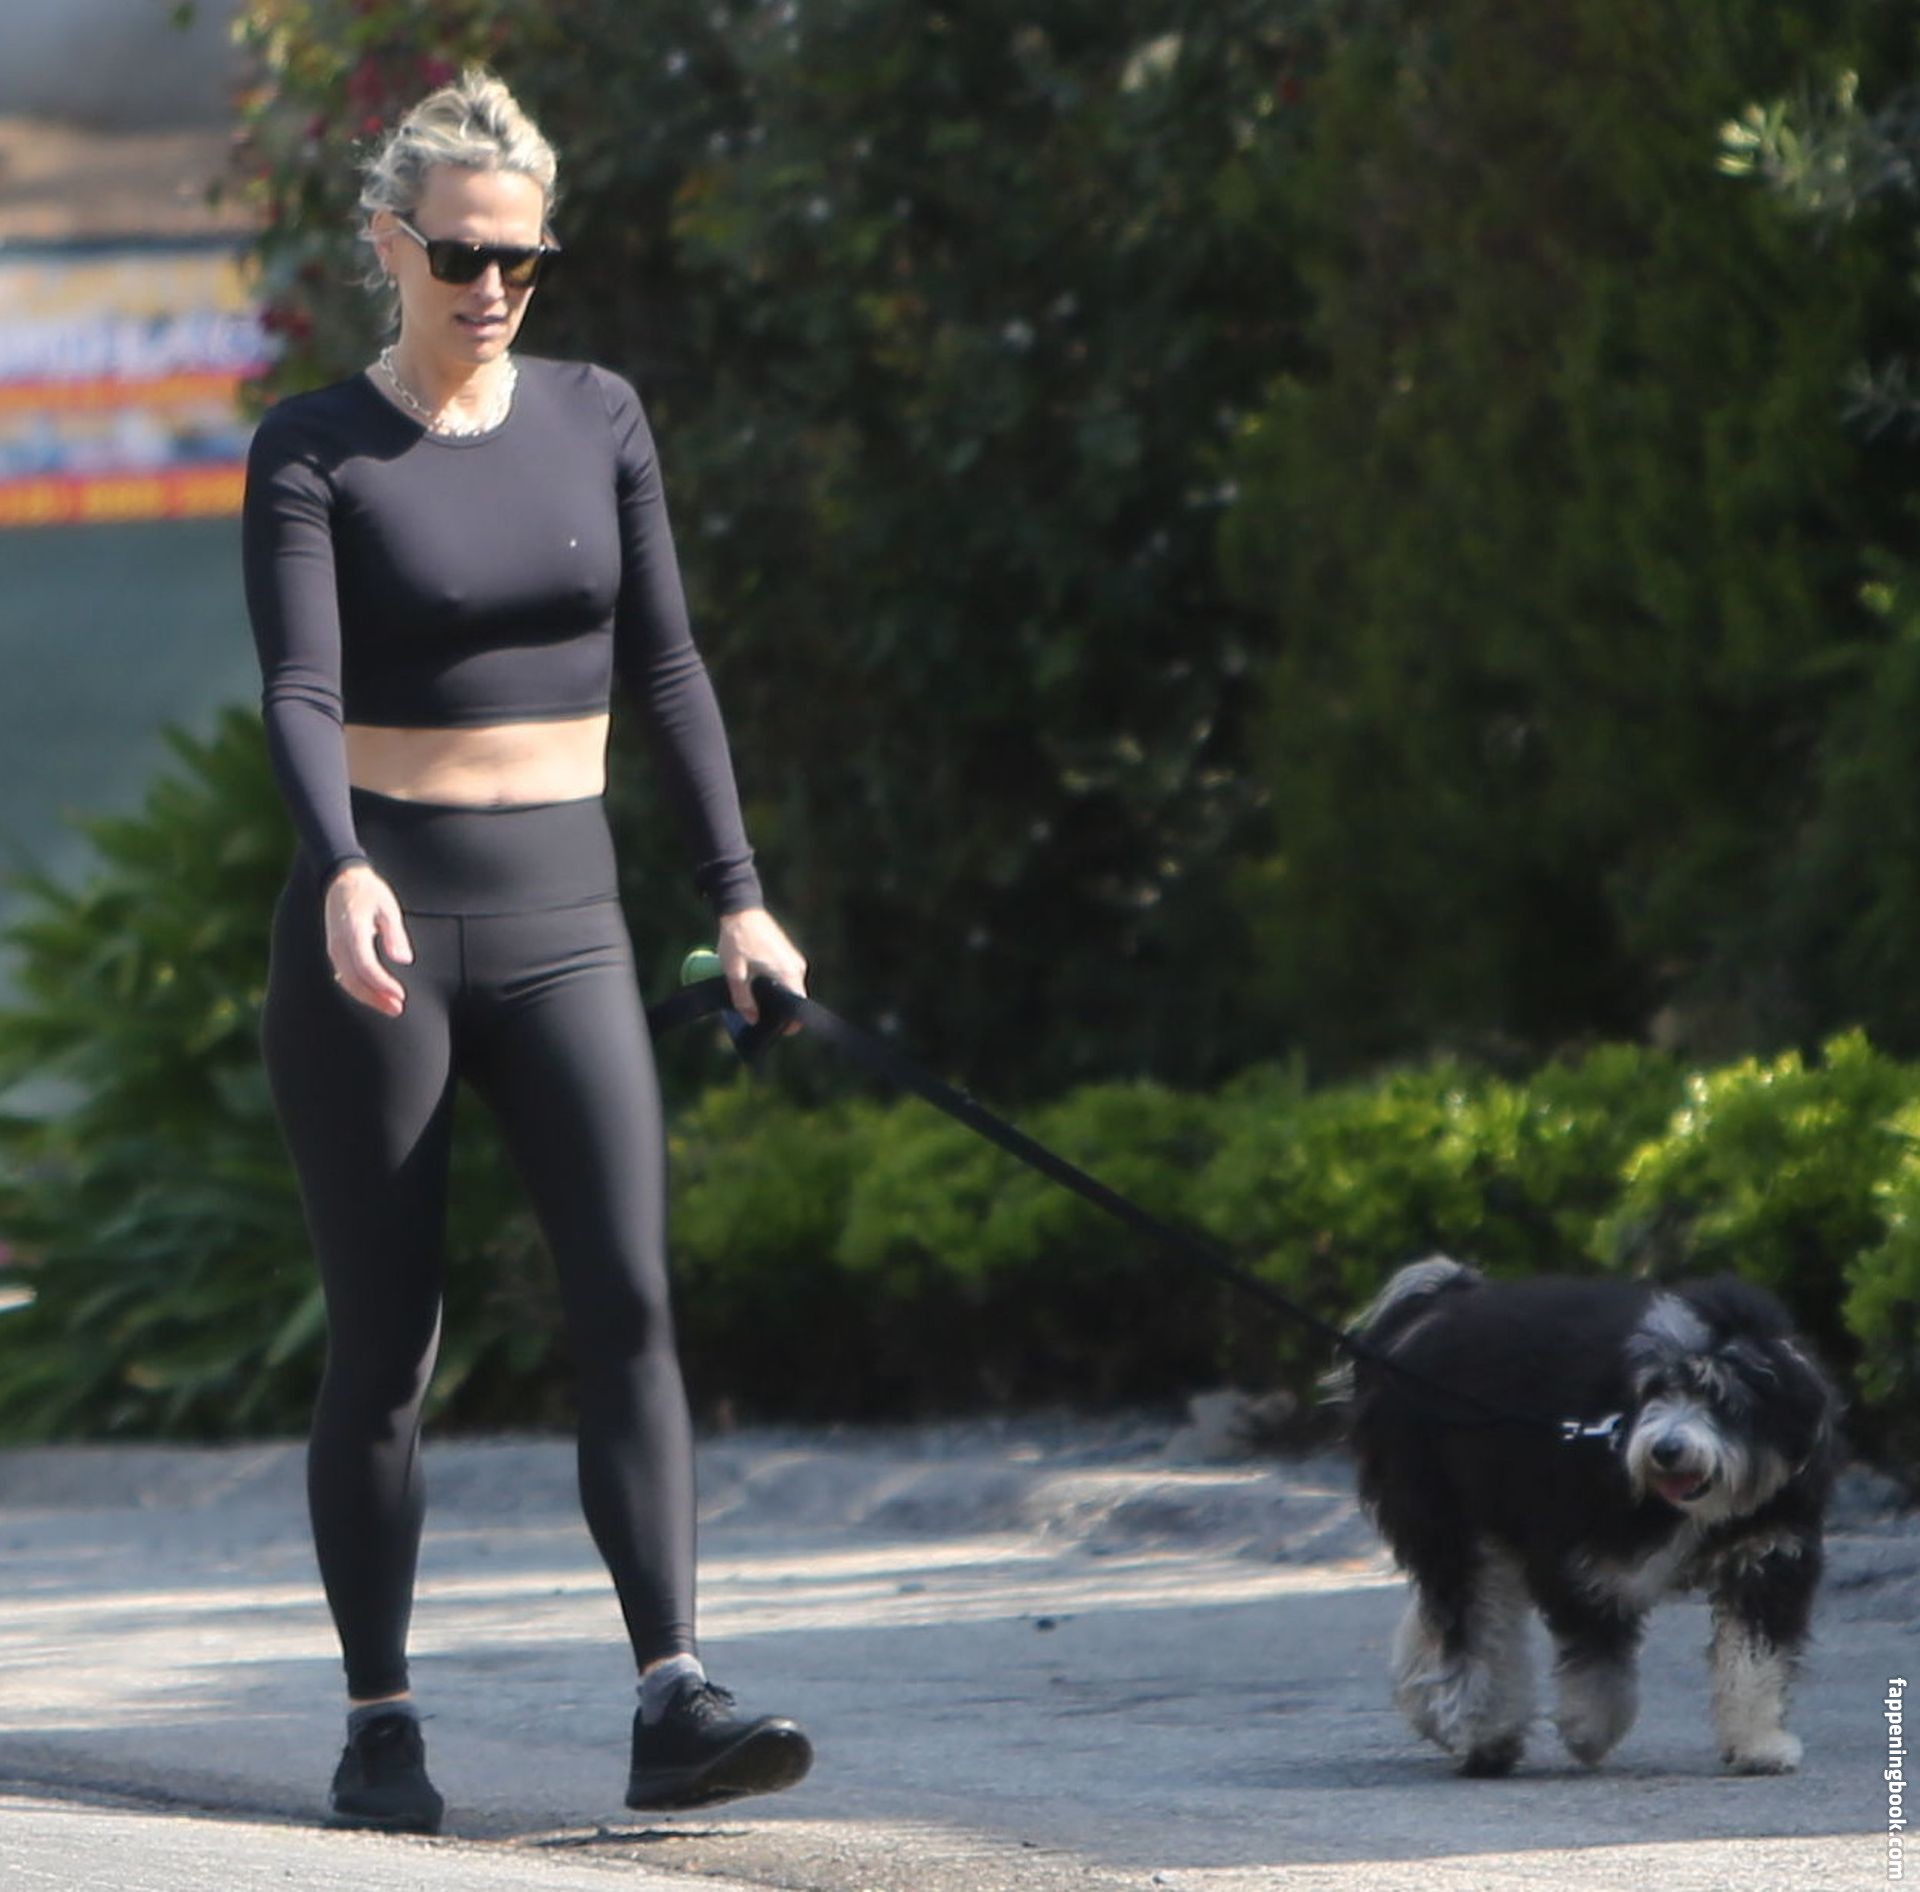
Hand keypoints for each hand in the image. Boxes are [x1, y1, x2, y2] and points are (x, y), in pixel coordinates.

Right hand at [324, 862, 412, 1016]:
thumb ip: (395, 934)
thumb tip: (404, 960)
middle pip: (354, 980)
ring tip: (390, 1007)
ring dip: (368, 997)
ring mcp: (334, 949)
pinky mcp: (335, 951)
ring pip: (348, 982)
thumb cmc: (369, 892)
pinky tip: (375, 996)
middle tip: (398, 1008)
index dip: (382, 985)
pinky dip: (359, 989)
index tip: (401, 995)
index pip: (365, 967)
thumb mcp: (388, 907)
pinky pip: (344, 976)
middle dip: (376, 998)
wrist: (342, 881)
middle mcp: (338, 944)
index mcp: (352, 932)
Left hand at [715, 907, 806, 1030]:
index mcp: (787, 973)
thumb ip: (743, 999)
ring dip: (777, 998)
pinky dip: (777, 986)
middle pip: (794, 999)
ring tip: (756, 1004)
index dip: (789, 1022)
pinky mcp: (789, 954)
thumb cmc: (737, 940)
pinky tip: (759, 988)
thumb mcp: (734, 972)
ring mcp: (794, 959)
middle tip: (759, 1019)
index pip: (798, 1006)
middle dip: (779, 1012)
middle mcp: (797, 967)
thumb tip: (752, 1021)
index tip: (775, 1032)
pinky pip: (787, 978)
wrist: (741, 910)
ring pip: (790, 988)